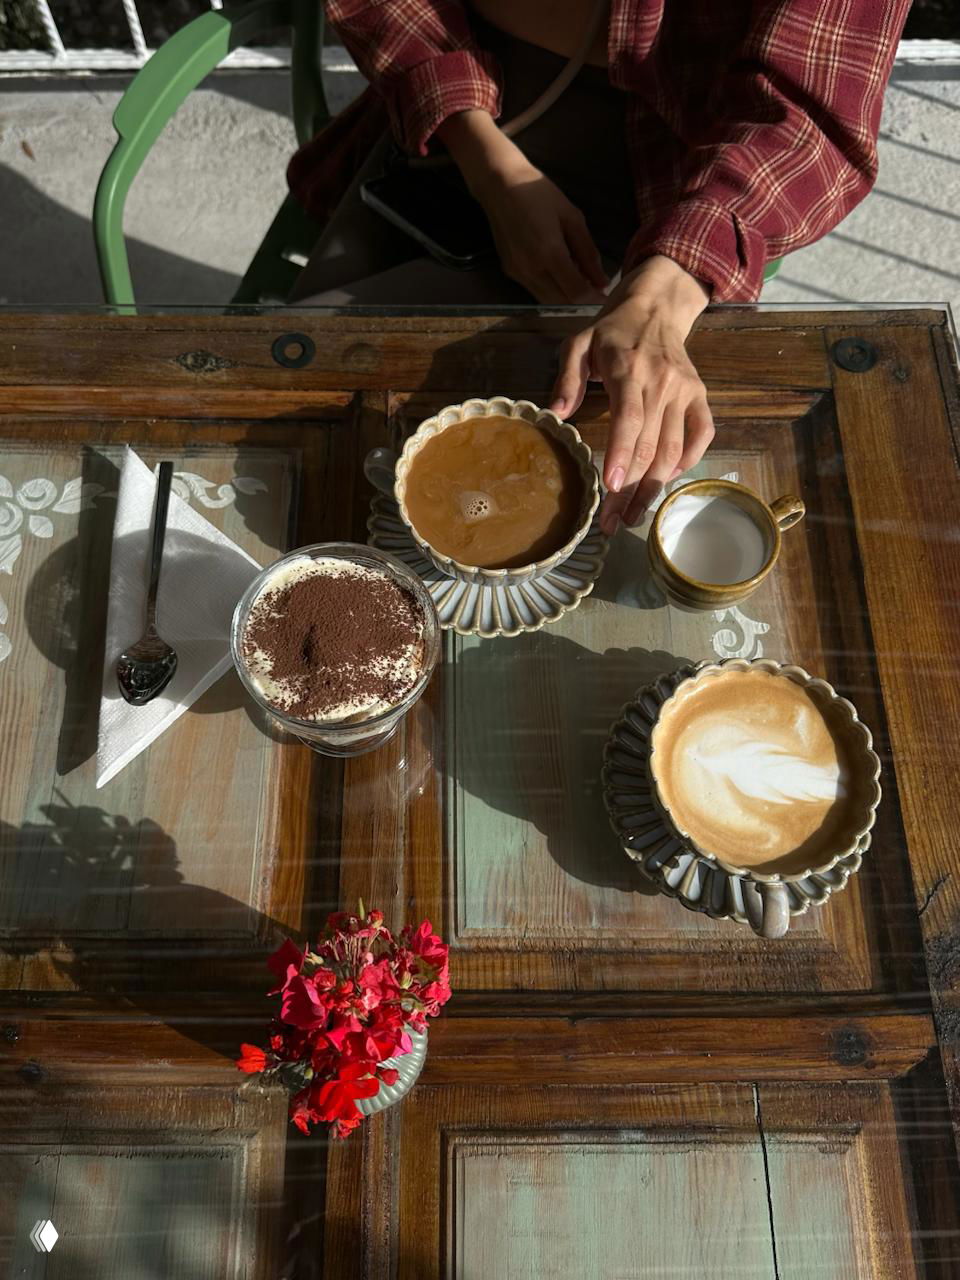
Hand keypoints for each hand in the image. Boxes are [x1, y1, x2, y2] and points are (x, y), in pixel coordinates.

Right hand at [436, 110, 607, 303]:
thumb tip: (602, 281)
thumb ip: (588, 252)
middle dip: (581, 300)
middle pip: (562, 302)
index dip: (594, 299)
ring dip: (565, 297)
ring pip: (548, 301)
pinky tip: (558, 273)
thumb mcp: (572, 217)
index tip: (606, 295)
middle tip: (595, 287)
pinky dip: (551, 289)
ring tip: (578, 280)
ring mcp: (518, 274)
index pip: (576, 293)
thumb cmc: (540, 194)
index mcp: (550, 253)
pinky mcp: (510, 272)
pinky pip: (535, 290)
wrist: (500, 186)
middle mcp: (532, 270)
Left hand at [549, 255, 713, 533]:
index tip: (611, 487)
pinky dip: (688, 462)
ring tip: (633, 517)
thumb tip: (555, 414)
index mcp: (628, 371)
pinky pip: (701, 436)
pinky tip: (667, 482)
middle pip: (649, 446)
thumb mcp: (578, 344)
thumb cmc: (611, 332)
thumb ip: (567, 378)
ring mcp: (684, 392)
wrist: (656, 308)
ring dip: (654, 488)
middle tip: (612, 523)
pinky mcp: (700, 397)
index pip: (629, 419)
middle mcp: (662, 384)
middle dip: (630, 489)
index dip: (621, 454)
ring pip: (673, 450)